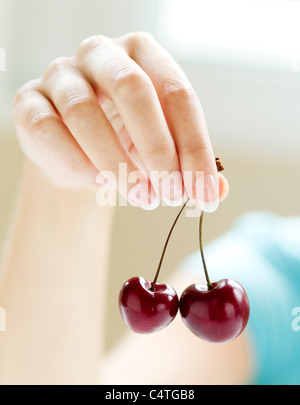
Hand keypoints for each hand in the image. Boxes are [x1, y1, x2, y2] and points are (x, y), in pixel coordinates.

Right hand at [13, 32, 227, 210]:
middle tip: (172, 194)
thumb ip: (189, 165)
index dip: (195, 148)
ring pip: (85, 112)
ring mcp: (60, 75)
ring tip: (141, 198)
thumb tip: (216, 192)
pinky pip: (50, 131)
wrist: (76, 154)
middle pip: (132, 89)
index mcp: (142, 54)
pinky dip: (79, 163)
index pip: (178, 94)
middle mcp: (101, 54)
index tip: (205, 194)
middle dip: (158, 149)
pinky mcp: (29, 103)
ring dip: (118, 163)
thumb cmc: (125, 144)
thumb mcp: (163, 149)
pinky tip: (99, 183)